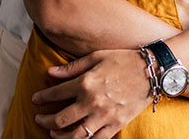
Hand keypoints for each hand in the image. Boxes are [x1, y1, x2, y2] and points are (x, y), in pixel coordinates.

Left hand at [31, 49, 151, 138]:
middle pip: (60, 119)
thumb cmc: (124, 59)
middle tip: (39, 119)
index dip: (42, 98)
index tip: (36, 100)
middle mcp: (92, 102)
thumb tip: (50, 72)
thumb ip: (72, 67)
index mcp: (85, 83)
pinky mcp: (116, 124)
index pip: (55, 94)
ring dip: (60, 136)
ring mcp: (104, 116)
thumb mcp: (96, 57)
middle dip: (45, 120)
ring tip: (53, 133)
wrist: (152, 70)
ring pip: (75, 135)